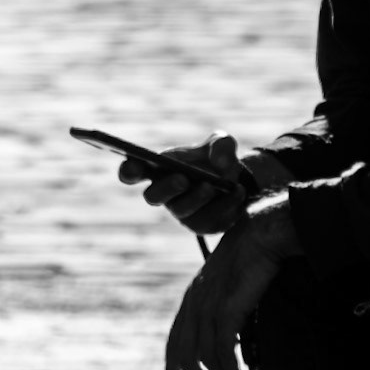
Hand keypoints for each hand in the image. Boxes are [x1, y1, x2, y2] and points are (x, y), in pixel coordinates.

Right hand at [119, 130, 246, 235]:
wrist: (240, 182)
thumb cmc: (218, 159)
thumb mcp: (222, 143)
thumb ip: (222, 144)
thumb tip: (221, 164)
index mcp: (159, 170)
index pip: (133, 172)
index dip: (129, 170)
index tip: (133, 164)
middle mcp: (165, 194)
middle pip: (153, 196)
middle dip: (167, 188)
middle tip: (183, 179)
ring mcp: (183, 212)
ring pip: (181, 210)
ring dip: (195, 199)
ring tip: (211, 186)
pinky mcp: (202, 226)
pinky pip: (209, 220)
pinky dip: (224, 205)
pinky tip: (237, 192)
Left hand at [165, 192, 300, 369]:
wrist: (262, 233)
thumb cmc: (254, 255)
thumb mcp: (233, 284)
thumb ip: (228, 307)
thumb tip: (236, 334)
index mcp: (193, 297)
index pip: (175, 339)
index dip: (172, 368)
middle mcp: (194, 304)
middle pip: (185, 353)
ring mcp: (207, 307)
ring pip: (204, 357)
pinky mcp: (225, 310)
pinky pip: (223, 351)